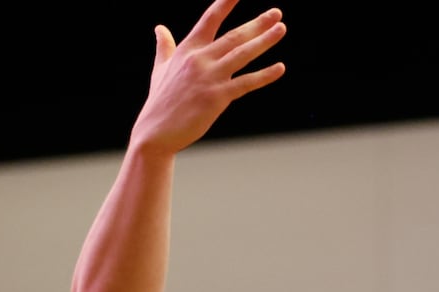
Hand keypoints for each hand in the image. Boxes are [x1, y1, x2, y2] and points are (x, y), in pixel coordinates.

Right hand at [132, 0, 286, 154]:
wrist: (156, 132)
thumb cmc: (160, 102)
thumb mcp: (160, 69)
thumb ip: (165, 47)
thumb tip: (159, 28)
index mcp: (187, 50)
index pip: (209, 19)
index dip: (225, 4)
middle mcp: (199, 59)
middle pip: (234, 36)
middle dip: (257, 23)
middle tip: (277, 13)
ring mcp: (209, 78)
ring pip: (242, 54)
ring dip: (264, 41)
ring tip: (281, 29)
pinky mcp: (217, 97)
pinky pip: (246, 83)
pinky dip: (264, 75)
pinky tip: (280, 68)